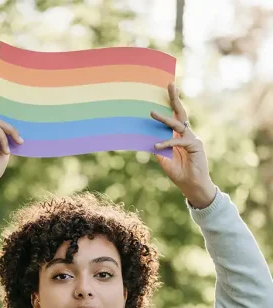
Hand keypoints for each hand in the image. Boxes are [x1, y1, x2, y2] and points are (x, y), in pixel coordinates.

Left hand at [150, 83, 215, 201]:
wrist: (192, 186)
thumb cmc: (179, 173)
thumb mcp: (164, 160)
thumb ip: (158, 148)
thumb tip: (147, 138)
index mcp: (179, 136)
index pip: (174, 117)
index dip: (170, 104)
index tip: (165, 90)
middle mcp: (186, 135)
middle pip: (180, 113)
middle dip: (174, 99)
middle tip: (170, 84)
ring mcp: (192, 139)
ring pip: (178, 124)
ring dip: (164, 119)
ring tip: (152, 113)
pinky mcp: (195, 145)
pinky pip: (178, 141)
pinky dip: (167, 143)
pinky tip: (156, 146)